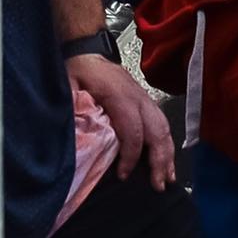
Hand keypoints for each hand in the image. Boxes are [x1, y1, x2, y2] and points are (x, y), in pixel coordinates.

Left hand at [66, 47, 178, 186]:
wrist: (87, 52)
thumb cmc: (80, 70)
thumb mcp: (69, 87)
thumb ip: (75, 111)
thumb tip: (77, 138)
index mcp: (119, 94)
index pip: (132, 130)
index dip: (130, 156)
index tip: (123, 175)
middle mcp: (137, 97)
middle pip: (156, 131)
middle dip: (159, 161)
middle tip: (158, 185)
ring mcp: (145, 98)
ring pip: (164, 128)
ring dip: (167, 155)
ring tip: (168, 179)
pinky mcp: (146, 101)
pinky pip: (162, 124)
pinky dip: (167, 144)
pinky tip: (167, 161)